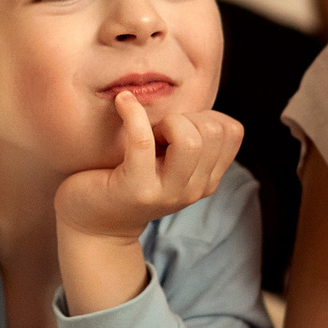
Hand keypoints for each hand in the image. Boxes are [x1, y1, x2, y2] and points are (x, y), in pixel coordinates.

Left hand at [56, 92, 242, 241]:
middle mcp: (194, 189)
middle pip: (213, 132)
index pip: (232, 131)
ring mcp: (167, 192)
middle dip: (185, 118)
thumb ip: (190, 139)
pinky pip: (142, 139)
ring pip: (190, 139)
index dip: (205, 117)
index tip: (177, 128)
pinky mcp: (136, 187)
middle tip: (157, 132)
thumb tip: (195, 103)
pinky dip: (132, 112)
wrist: (94, 224)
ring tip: (145, 132)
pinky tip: (122, 102)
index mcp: (207, 180)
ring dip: (166, 122)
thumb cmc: (128, 180)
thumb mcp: (170, 162)